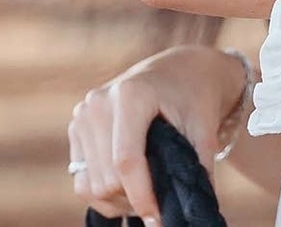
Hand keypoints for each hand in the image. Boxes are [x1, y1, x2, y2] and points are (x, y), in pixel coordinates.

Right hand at [67, 44, 248, 221]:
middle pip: (107, 178)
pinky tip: (128, 187)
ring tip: (146, 192)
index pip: (126, 160)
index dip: (142, 196)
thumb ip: (197, 168)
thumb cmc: (194, 98)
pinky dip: (103, 195)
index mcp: (131, 94)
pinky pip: (82, 181)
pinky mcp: (77, 126)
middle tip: (161, 201)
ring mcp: (83, 114)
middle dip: (134, 199)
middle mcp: (99, 102)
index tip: (159, 218)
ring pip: (91, 186)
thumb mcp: (203, 128)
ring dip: (118, 200)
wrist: (179, 69)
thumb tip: (194, 212)